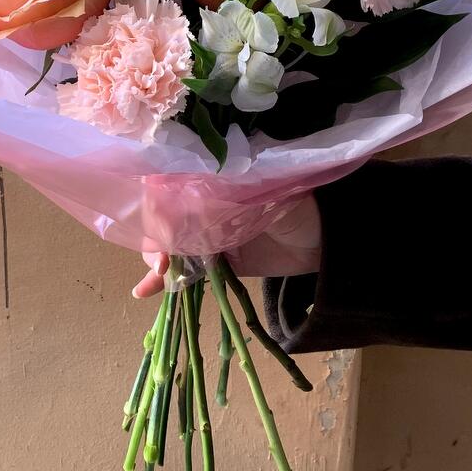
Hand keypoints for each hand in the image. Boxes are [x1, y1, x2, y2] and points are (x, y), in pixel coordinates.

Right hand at [132, 194, 322, 297]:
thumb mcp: (258, 199)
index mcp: (213, 180)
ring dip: (155, 259)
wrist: (327, 244)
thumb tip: (178, 210)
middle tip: (160, 260)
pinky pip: (185, 270)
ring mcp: (208, 235)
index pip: (170, 187)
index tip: (158, 228)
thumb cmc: (296, 208)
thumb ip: (221, 202)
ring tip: (153, 277)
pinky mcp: (216, 263)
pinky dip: (165, 280)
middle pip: (164, 219)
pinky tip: (144, 290)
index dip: (157, 206)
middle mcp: (204, 205)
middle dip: (155, 238)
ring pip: (170, 245)